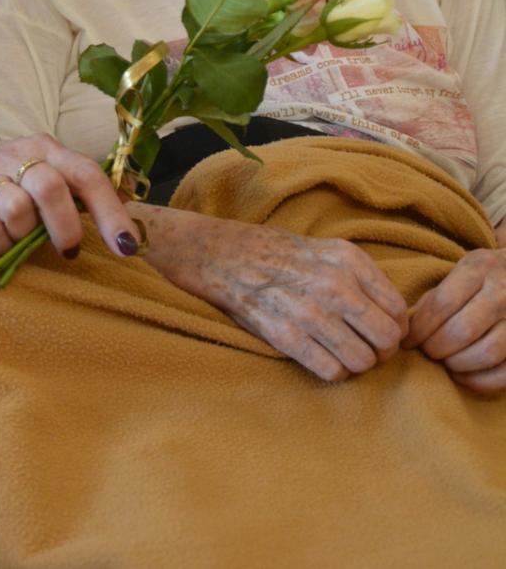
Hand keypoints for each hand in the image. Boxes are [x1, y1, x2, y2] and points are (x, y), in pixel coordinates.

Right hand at [0, 132, 140, 260]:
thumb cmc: (10, 178)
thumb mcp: (46, 169)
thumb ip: (80, 190)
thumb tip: (128, 225)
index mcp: (45, 148)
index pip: (86, 174)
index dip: (110, 212)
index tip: (126, 247)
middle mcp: (16, 158)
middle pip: (50, 188)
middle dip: (65, 227)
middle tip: (67, 248)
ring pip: (18, 212)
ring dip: (26, 236)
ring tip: (21, 236)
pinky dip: (0, 245)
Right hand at [137, 207, 407, 381]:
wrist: (224, 255)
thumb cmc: (281, 256)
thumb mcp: (327, 251)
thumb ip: (362, 279)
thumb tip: (397, 318)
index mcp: (348, 259)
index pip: (399, 311)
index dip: (395, 330)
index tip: (380, 334)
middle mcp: (334, 283)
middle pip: (387, 339)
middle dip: (381, 352)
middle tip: (366, 350)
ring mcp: (309, 310)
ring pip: (362, 360)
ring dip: (356, 364)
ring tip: (341, 355)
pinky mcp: (285, 335)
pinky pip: (332, 371)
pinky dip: (333, 372)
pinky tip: (322, 358)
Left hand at [402, 247, 505, 393]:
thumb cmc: (487, 276)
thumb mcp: (462, 270)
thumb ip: (436, 295)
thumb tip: (410, 329)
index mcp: (481, 267)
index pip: (442, 303)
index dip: (420, 328)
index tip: (408, 341)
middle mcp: (503, 292)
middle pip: (462, 330)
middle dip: (436, 348)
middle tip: (427, 352)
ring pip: (486, 353)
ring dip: (457, 364)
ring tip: (445, 362)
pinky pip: (505, 373)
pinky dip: (479, 381)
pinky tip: (463, 375)